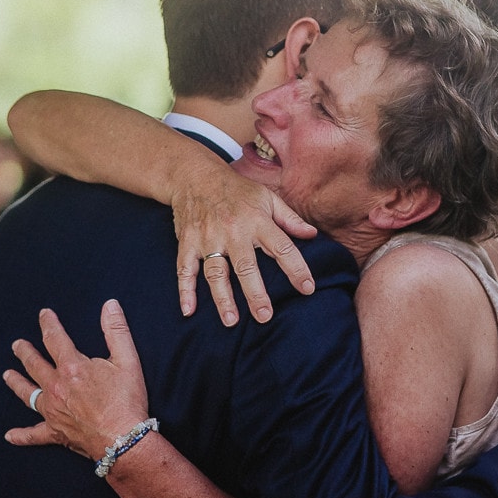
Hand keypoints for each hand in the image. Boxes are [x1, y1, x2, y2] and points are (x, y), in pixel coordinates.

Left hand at [3, 301, 148, 459]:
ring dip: (17, 383)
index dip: (49, 324)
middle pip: (35, 365)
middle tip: (17, 345)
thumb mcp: (127, 360)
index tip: (43, 314)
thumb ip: (116, 331)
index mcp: (72, 367)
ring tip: (7, 375)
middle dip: (25, 352)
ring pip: (28, 394)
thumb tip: (109, 305)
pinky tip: (10, 435)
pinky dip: (22, 435)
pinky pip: (34, 434)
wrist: (122, 439)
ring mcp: (53, 411)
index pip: (55, 339)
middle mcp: (56, 387)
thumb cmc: (126, 400)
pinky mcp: (55, 432)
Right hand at [172, 167, 316, 325]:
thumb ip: (290, 219)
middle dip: (256, 293)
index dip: (296, 268)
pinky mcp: (187, 243)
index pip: (282, 247)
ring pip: (216, 272)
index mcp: (257, 220)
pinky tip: (189, 310)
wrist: (195, 175)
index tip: (308, 289)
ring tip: (232, 321)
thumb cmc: (237, 190)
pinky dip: (185, 290)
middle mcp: (233, 230)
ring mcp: (207, 238)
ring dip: (222, 298)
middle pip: (246, 266)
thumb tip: (313, 235)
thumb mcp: (267, 197)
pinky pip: (185, 269)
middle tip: (265, 316)